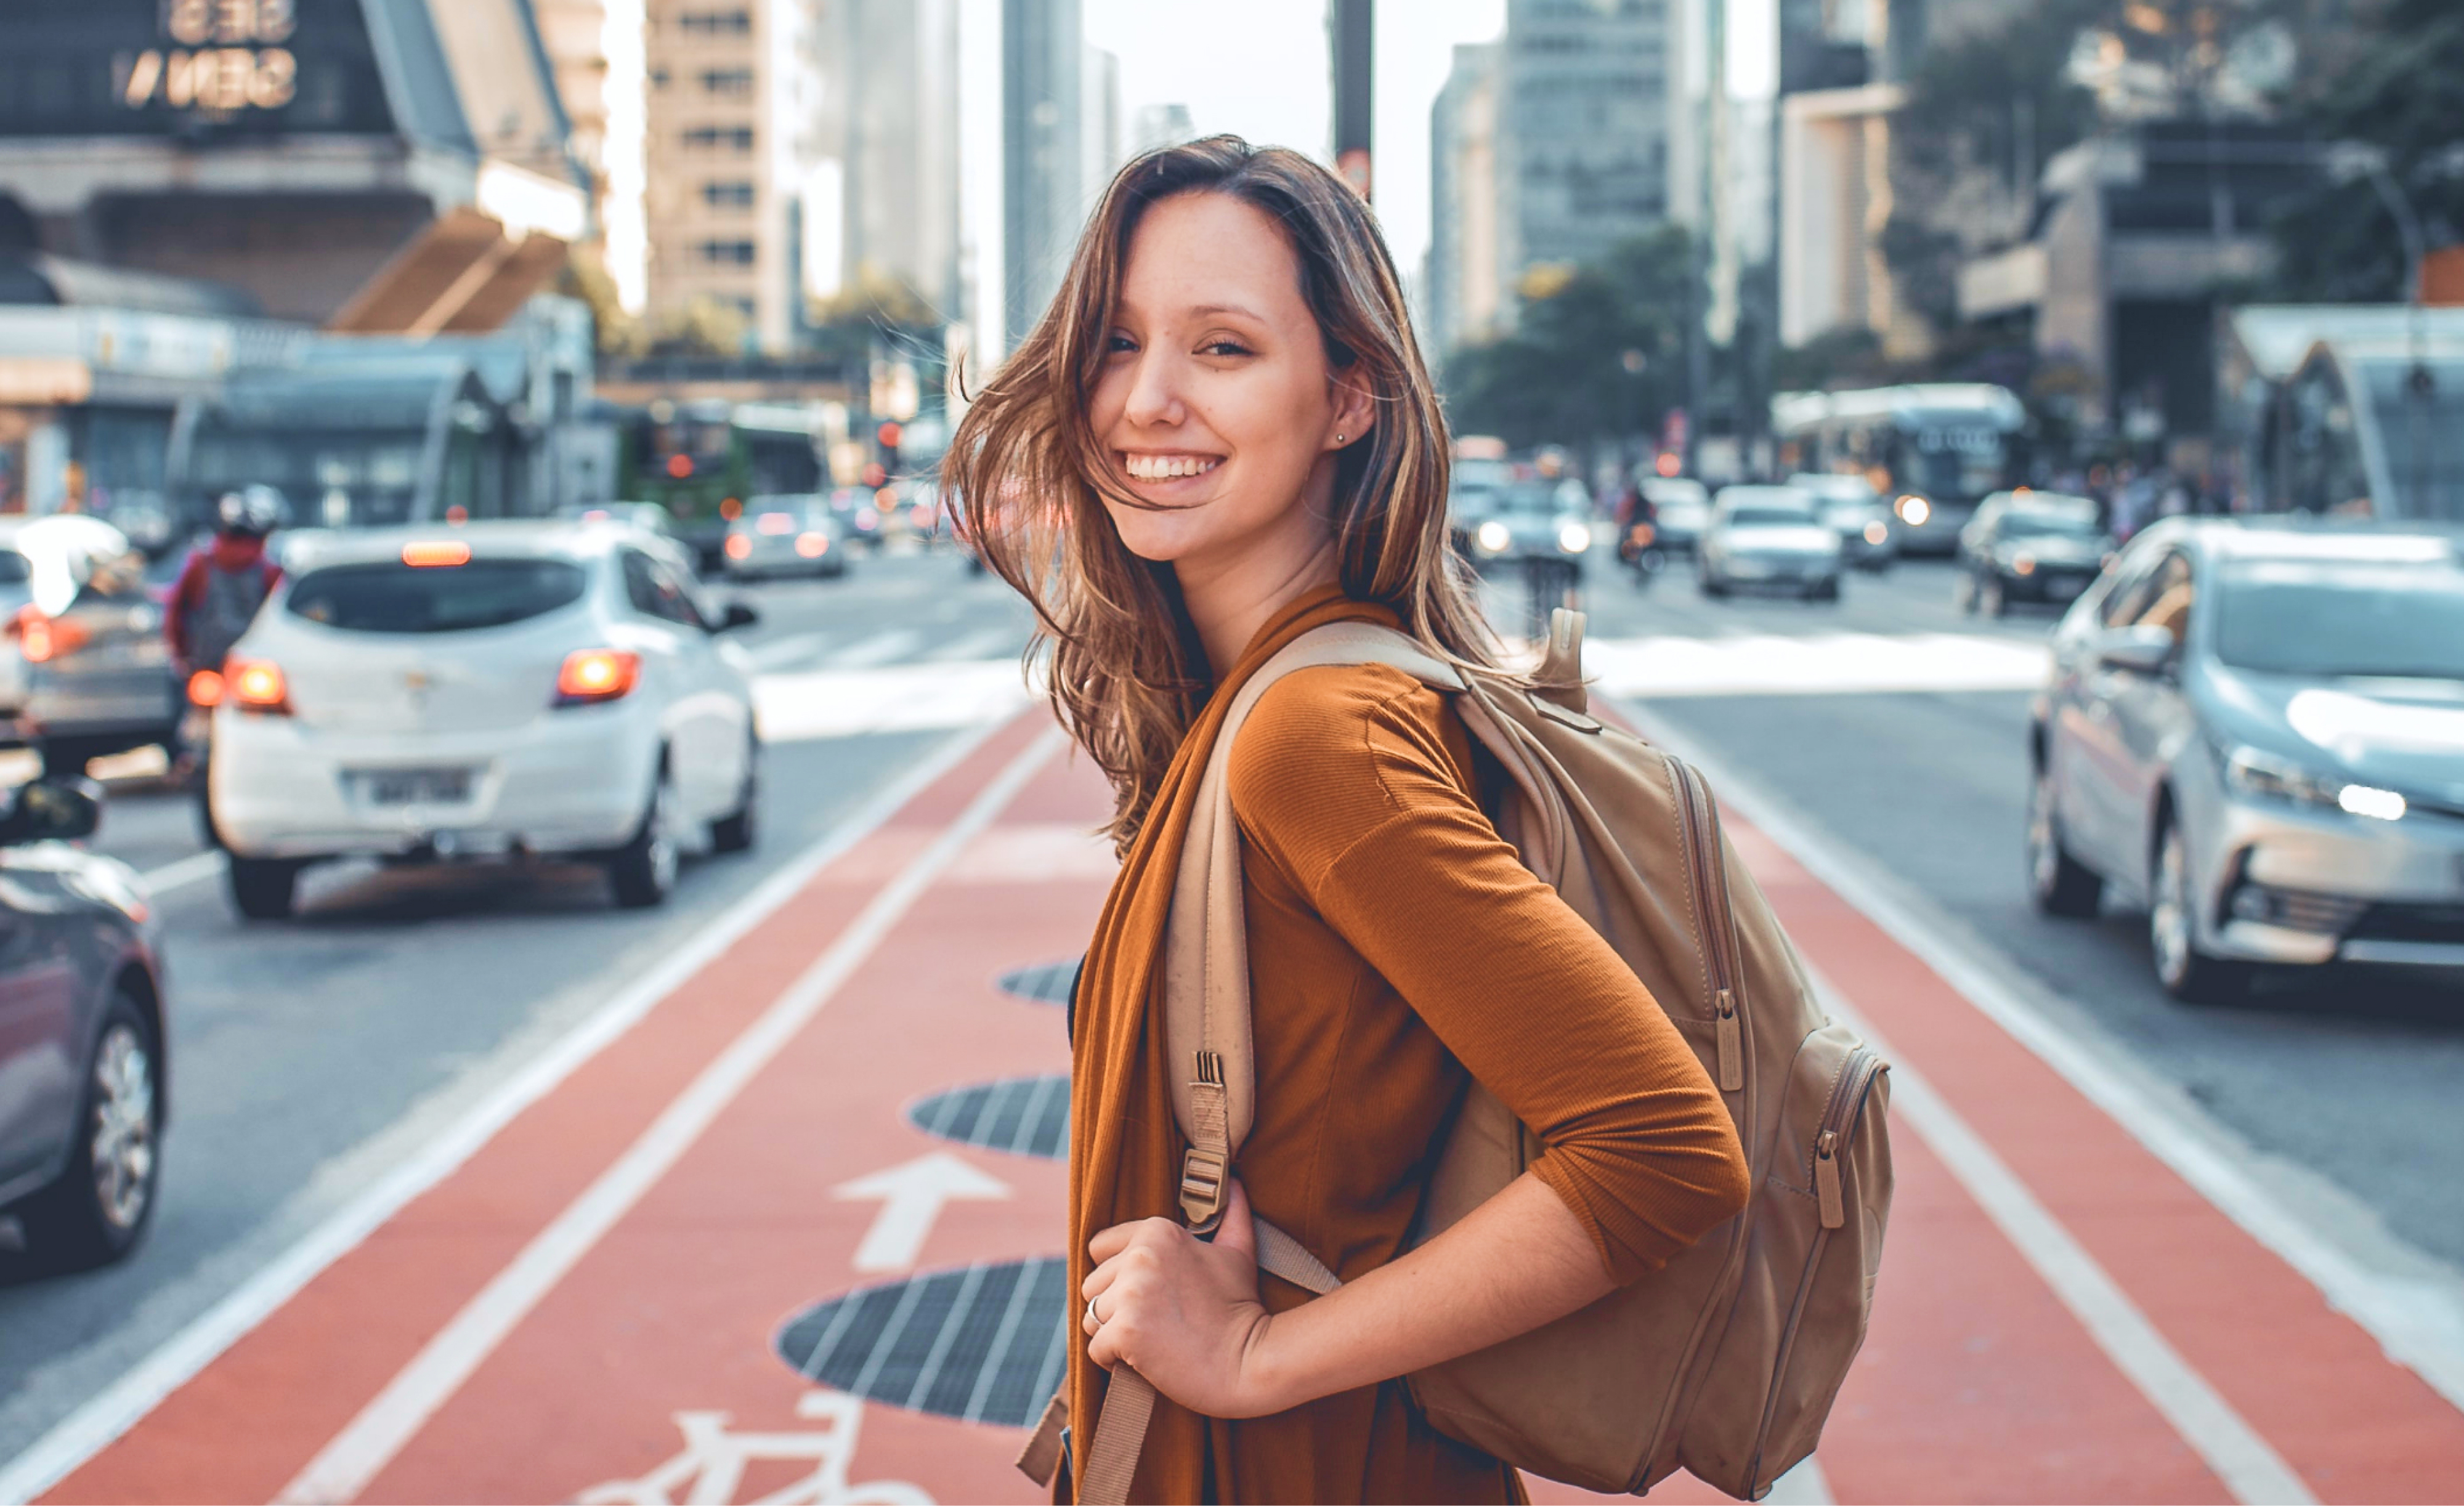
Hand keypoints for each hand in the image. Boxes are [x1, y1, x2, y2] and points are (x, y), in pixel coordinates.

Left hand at [1082, 1180, 1281, 1416]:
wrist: (1252, 1362)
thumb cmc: (1242, 1307)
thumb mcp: (1238, 1252)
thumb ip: (1231, 1214)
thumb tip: (1233, 1181)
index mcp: (1158, 1232)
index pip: (1099, 1247)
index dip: (1119, 1274)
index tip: (1149, 1292)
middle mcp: (1140, 1257)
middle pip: (1093, 1284)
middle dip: (1116, 1307)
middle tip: (1155, 1321)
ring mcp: (1131, 1295)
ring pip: (1090, 1317)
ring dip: (1113, 1334)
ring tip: (1151, 1340)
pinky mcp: (1126, 1332)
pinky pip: (1095, 1349)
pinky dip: (1114, 1360)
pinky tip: (1146, 1360)